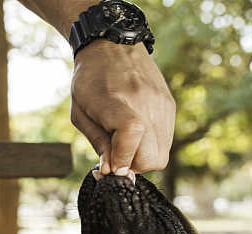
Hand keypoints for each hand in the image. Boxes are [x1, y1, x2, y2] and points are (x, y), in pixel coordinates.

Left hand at [70, 40, 174, 176]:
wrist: (113, 44)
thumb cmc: (90, 80)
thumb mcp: (81, 113)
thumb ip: (98, 144)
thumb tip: (112, 172)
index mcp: (116, 101)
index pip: (131, 134)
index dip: (122, 158)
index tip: (111, 165)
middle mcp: (145, 103)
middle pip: (151, 158)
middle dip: (132, 165)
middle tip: (117, 154)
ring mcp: (162, 105)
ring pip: (161, 155)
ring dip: (142, 157)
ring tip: (126, 141)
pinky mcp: (170, 106)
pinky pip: (166, 141)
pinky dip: (151, 145)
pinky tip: (137, 133)